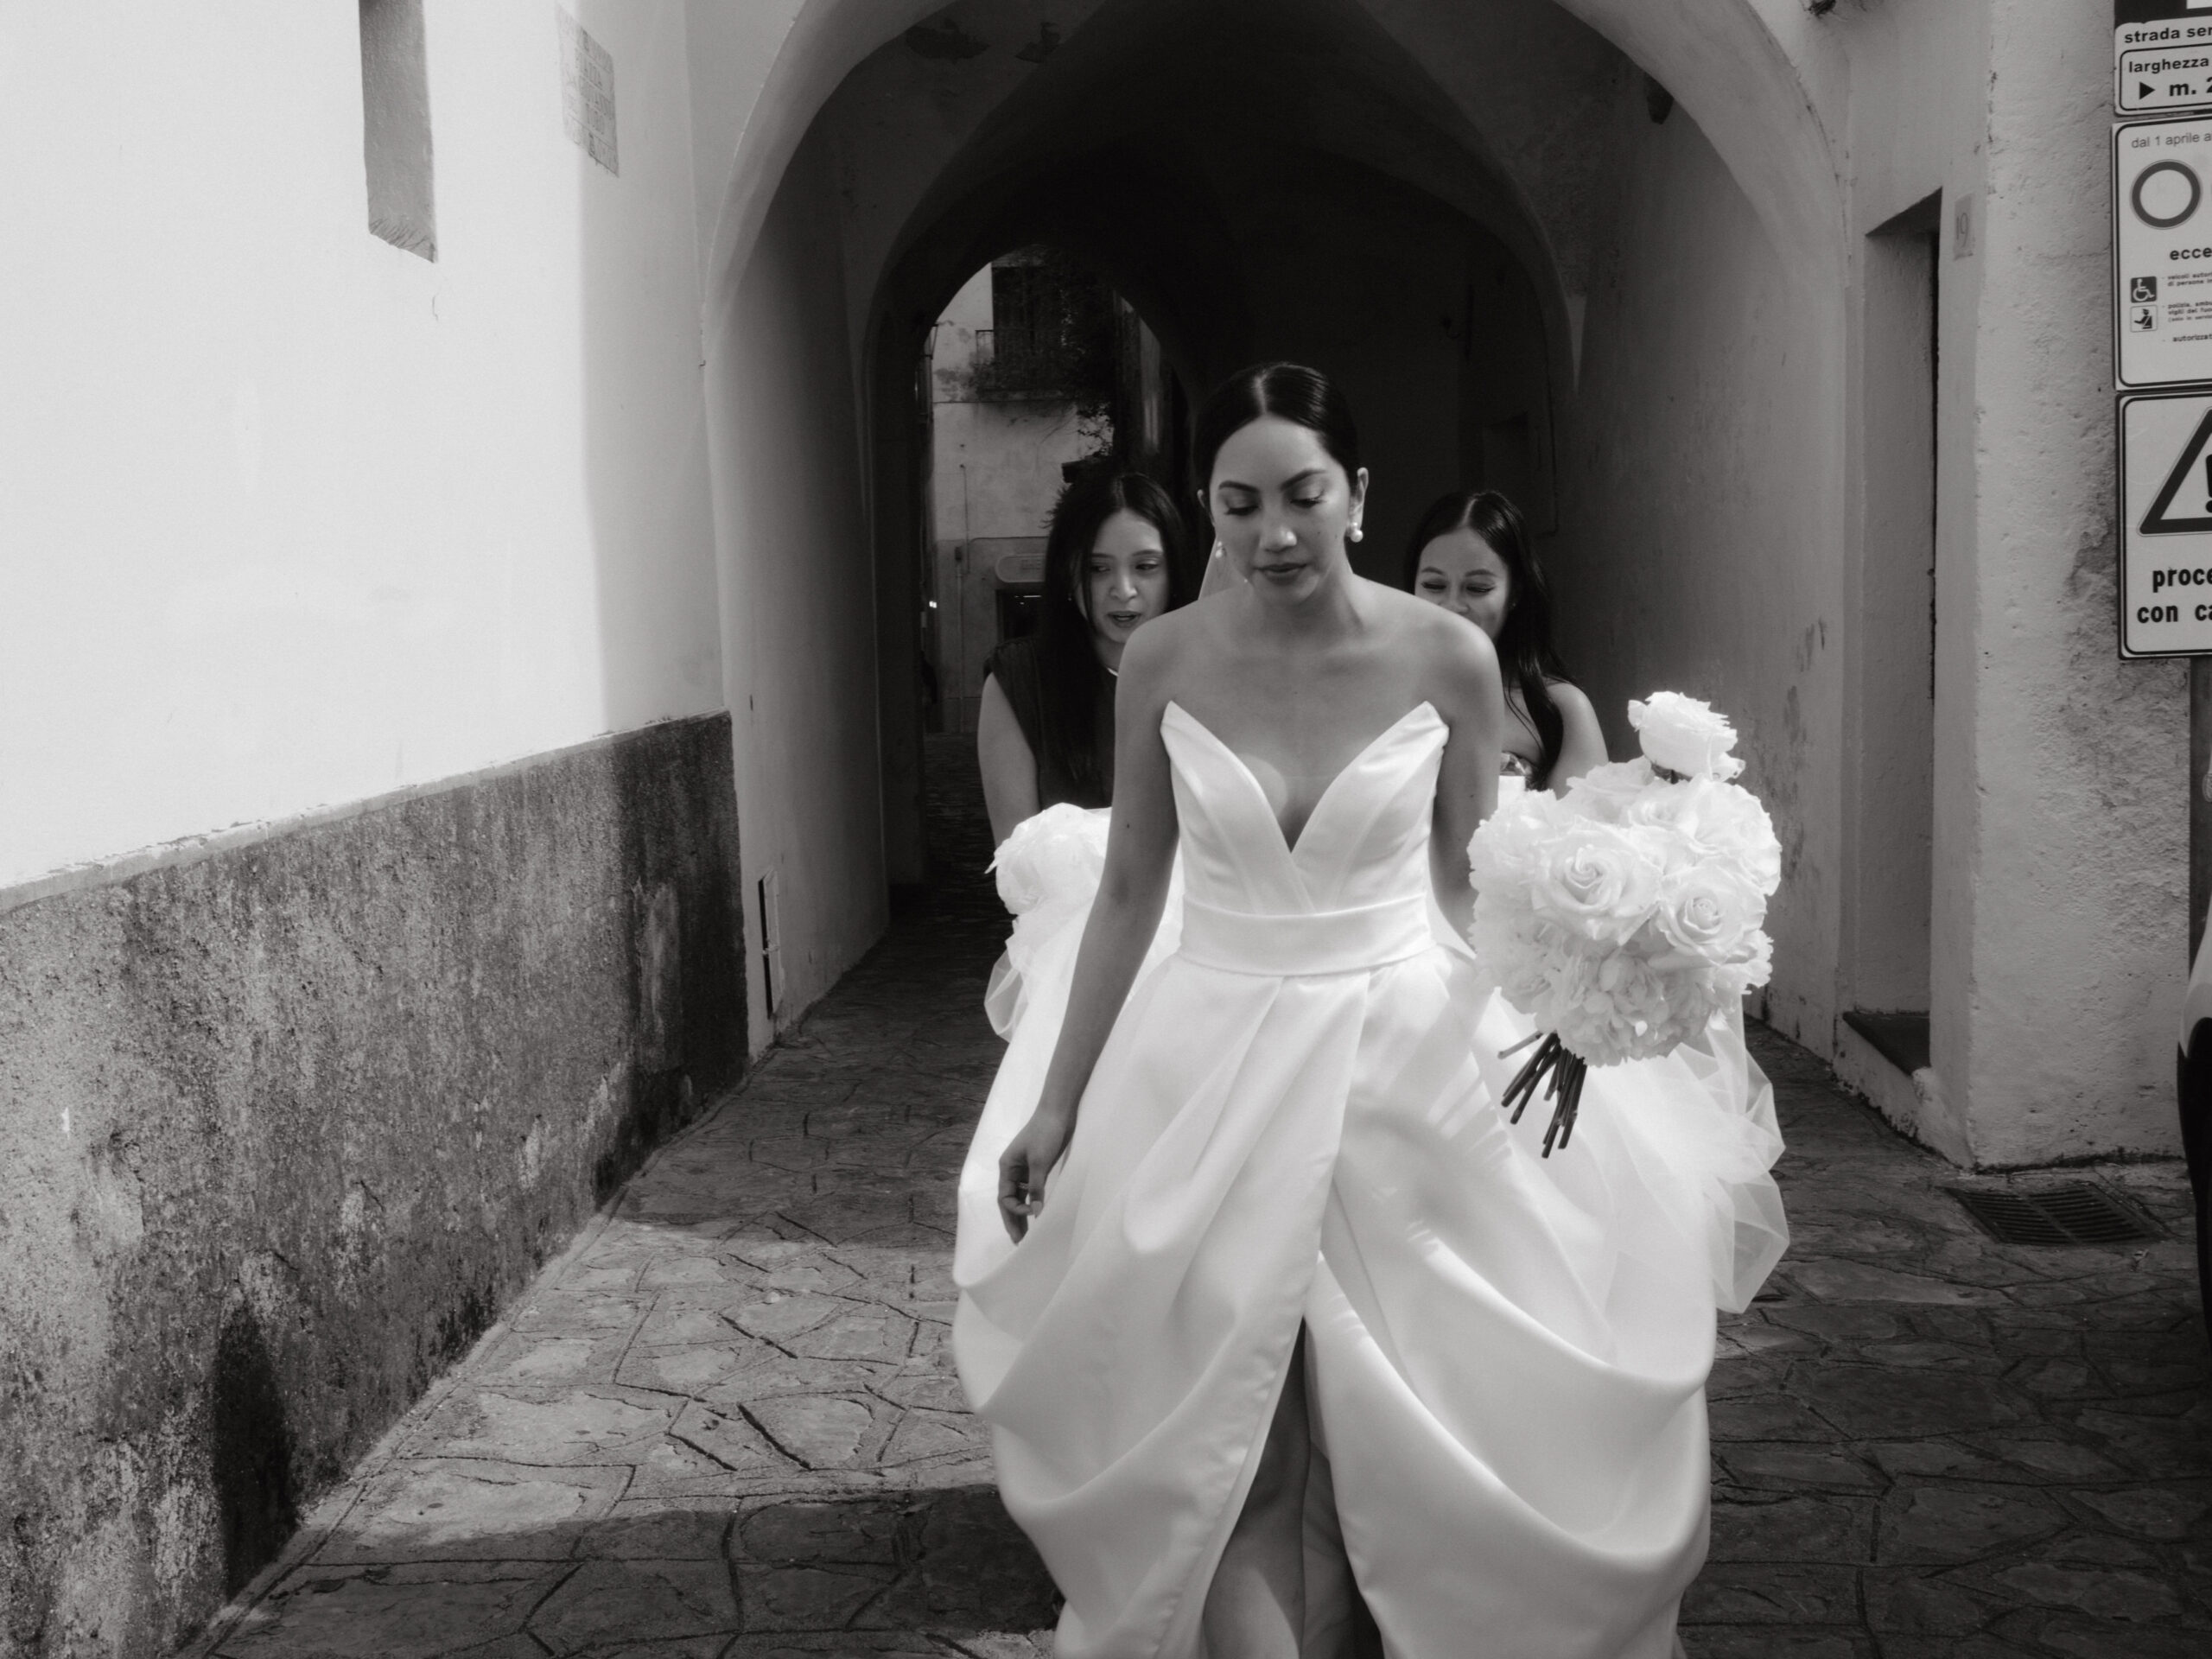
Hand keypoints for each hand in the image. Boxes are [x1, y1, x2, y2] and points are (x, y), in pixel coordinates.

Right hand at [998, 1104, 1075, 1241]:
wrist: (1058, 1112)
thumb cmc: (1045, 1132)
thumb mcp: (1039, 1161)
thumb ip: (1036, 1188)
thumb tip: (1036, 1213)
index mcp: (1007, 1166)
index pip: (1005, 1197)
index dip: (1015, 1210)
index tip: (1031, 1215)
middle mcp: (1012, 1169)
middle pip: (1009, 1200)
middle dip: (1013, 1220)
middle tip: (1019, 1242)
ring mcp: (1024, 1169)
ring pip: (1020, 1197)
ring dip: (1023, 1214)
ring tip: (1027, 1235)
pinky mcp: (1037, 1167)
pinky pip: (1031, 1190)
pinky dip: (1033, 1202)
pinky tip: (1038, 1213)